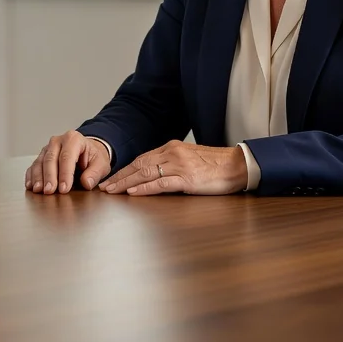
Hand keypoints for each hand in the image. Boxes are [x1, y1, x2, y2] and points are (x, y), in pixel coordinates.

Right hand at [24, 131, 111, 194]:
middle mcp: (58, 141)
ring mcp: (47, 148)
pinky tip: (31, 185)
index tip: (64, 189)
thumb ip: (95, 173)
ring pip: (40, 162)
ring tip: (39, 190)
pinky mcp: (41, 156)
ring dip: (38, 177)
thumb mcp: (101, 164)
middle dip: (49, 176)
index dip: (65, 173)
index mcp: (73, 139)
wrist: (86, 152)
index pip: (67, 156)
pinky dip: (31, 176)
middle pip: (51, 158)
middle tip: (50, 191)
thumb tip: (86, 183)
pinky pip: (33, 165)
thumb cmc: (92, 157)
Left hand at [100, 140, 247, 195]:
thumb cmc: (215, 166)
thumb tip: (153, 175)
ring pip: (146, 173)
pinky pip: (161, 183)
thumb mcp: (189, 160)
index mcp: (172, 148)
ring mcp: (179, 165)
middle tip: (104, 186)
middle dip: (120, 176)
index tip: (111, 179)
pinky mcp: (187, 179)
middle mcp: (172, 153)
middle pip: (139, 165)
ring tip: (112, 191)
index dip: (125, 170)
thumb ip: (172, 164)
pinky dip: (145, 188)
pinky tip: (133, 193)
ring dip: (126, 183)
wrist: (237, 165)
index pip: (142, 159)